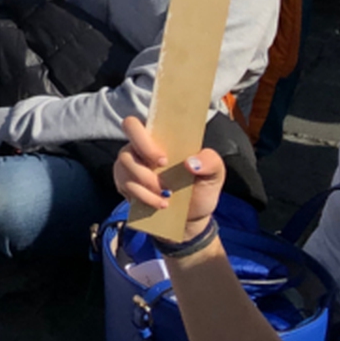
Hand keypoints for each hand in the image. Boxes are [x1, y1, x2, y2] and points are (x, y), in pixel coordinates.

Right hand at [114, 115, 225, 235]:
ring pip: (125, 165)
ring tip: (167, 198)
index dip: (145, 138)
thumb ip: (210, 161)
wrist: (191, 218)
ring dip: (147, 185)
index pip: (139, 122)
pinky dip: (144, 198)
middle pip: (126, 136)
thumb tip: (190, 163)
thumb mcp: (215, 173)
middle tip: (163, 181)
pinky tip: (160, 205)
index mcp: (161, 137)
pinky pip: (125, 186)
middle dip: (144, 157)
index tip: (163, 159)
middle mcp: (140, 146)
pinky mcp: (124, 184)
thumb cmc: (201, 187)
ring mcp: (130, 164)